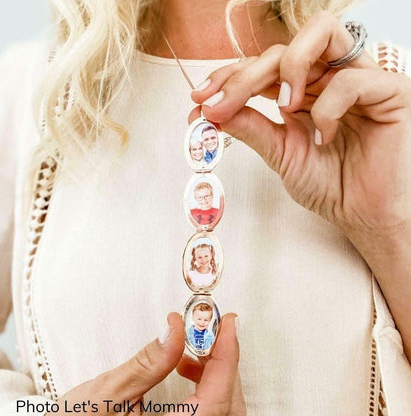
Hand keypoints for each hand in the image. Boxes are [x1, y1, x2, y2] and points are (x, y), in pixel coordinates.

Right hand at [48, 313, 243, 415]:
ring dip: (214, 373)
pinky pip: (206, 411)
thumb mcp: (106, 395)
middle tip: (211, 328)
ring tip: (191, 347)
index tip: (228, 323)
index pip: (218, 395)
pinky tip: (183, 367)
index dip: (228, 354)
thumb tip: (176, 329)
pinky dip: (204, 385)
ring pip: (220, 408)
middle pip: (227, 403)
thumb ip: (146, 364)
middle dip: (223, 361)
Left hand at [190, 11, 410, 243]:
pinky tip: (323, 136)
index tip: (200, 99)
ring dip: (289, 67)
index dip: (228, 76)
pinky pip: (352, 79)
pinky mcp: (388, 91)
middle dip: (244, 76)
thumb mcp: (279, 154)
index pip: (260, 66)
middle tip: (221, 105)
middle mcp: (325, 79)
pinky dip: (328, 107)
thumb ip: (250, 127)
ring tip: (282, 106)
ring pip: (321, 34)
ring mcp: (357, 80)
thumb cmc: (328, 185)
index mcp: (300, 92)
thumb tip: (210, 110)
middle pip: (281, 49)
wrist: (362, 214)